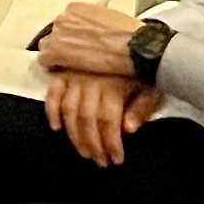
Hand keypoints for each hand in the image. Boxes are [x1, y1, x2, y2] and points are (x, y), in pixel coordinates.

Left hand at [30, 1, 141, 79]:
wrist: (135, 48)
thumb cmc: (131, 34)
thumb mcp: (112, 16)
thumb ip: (97, 17)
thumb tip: (97, 17)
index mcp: (76, 8)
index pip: (64, 21)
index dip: (70, 35)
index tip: (77, 43)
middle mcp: (63, 17)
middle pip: (55, 33)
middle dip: (63, 43)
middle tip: (75, 55)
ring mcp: (58, 34)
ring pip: (47, 45)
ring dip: (56, 54)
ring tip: (68, 65)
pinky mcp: (56, 51)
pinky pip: (45, 59)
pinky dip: (52, 66)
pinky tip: (63, 71)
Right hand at [46, 69, 164, 165]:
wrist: (130, 41)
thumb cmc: (142, 66)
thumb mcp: (151, 85)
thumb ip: (142, 107)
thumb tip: (129, 130)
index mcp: (113, 85)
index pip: (108, 121)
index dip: (111, 143)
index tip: (116, 160)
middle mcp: (90, 81)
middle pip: (87, 119)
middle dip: (93, 144)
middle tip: (99, 162)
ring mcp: (73, 76)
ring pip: (69, 110)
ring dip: (74, 135)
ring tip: (83, 152)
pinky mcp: (62, 72)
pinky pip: (52, 94)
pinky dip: (51, 111)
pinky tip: (56, 128)